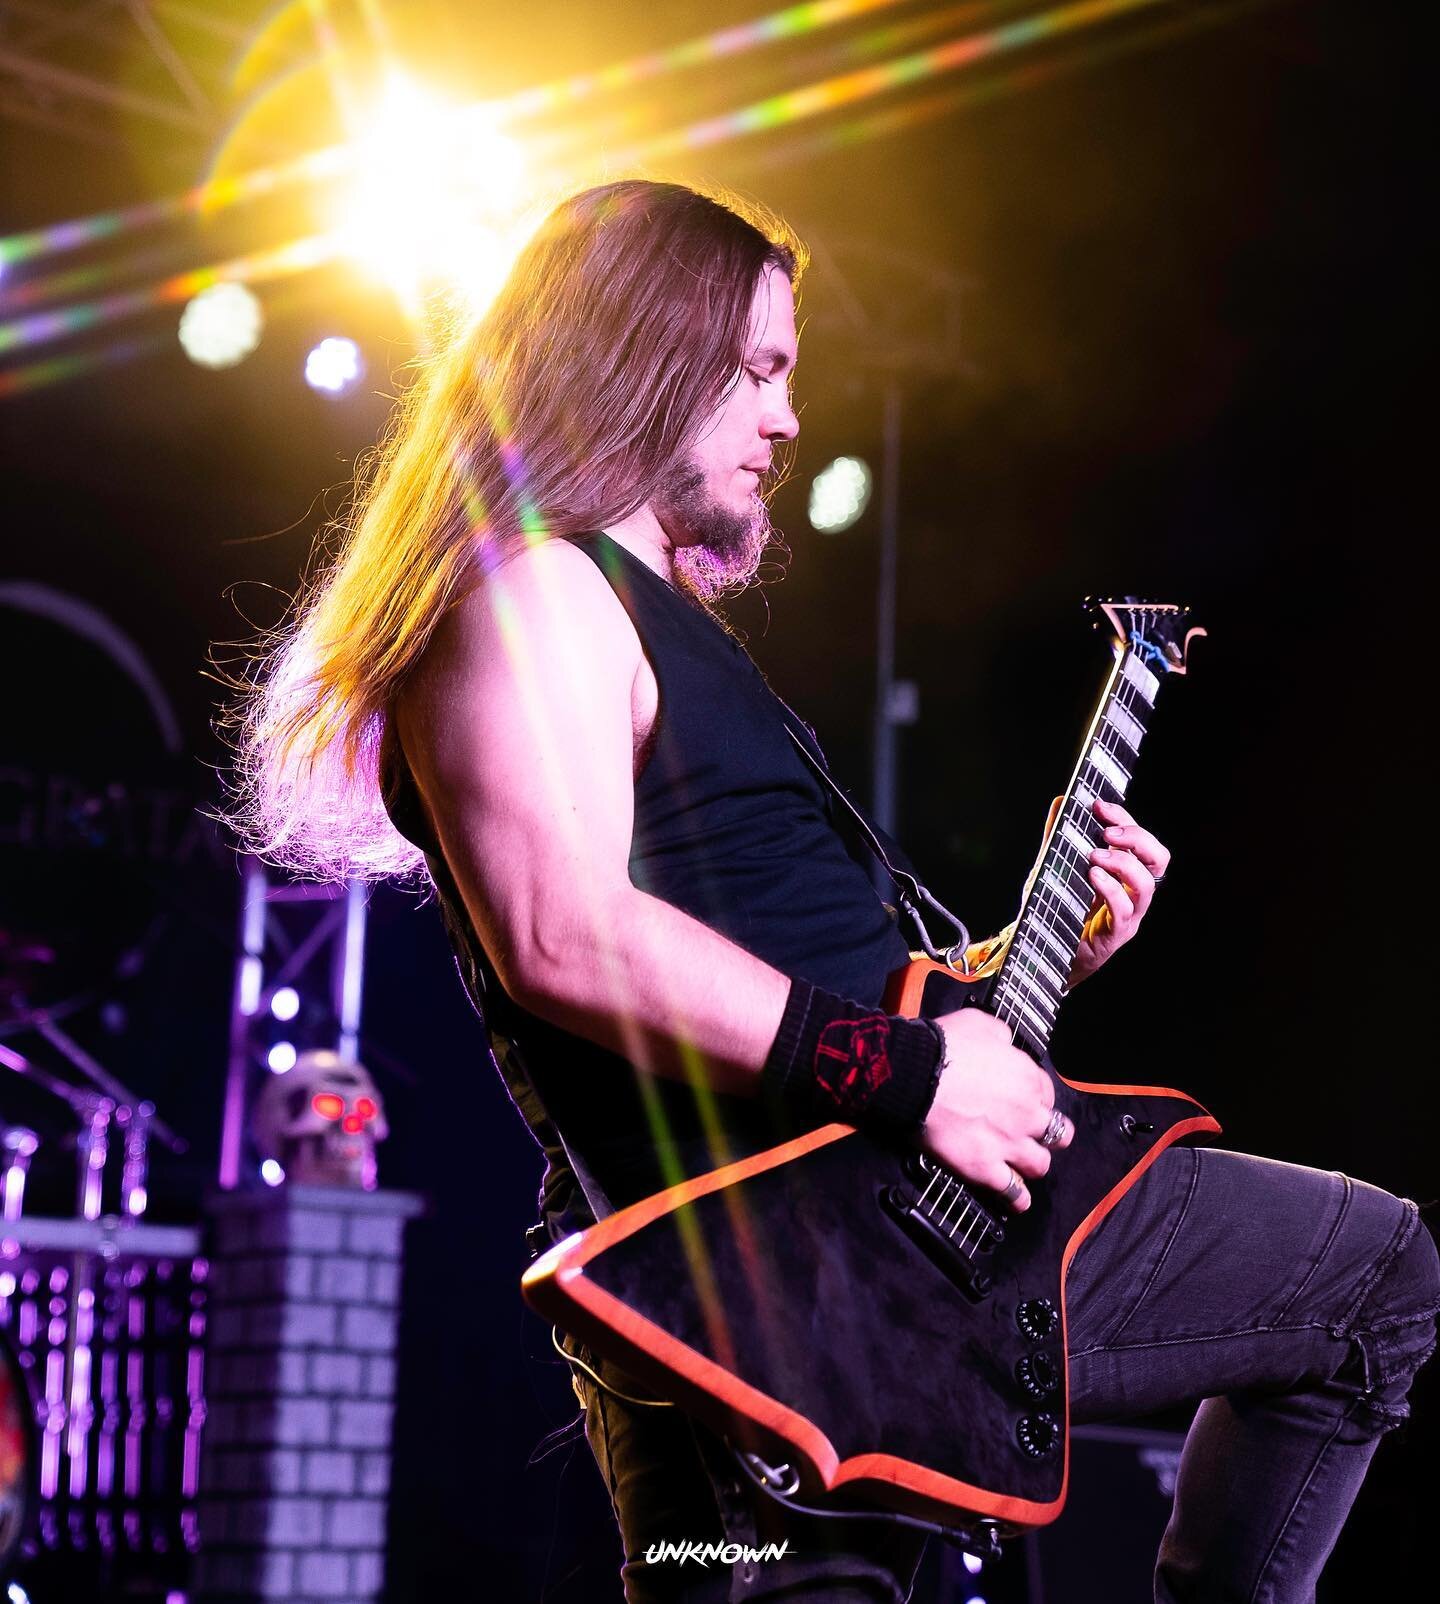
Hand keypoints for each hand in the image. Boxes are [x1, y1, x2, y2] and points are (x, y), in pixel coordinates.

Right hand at [919, 1009, 1072, 1211]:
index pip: (1048, 1094)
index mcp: (1028, 1079)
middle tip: (1033, 1134)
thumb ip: (1001, 1036)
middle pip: (1056, 1133)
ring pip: (1040, 1164)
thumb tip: (1005, 1044)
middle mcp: (1027, 1113)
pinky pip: (1013, 1191)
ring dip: (1033, 1164)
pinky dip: (1017, 1197)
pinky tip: (1017, 1199)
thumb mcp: (981, 1023)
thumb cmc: (944, 1046)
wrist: (915, 1074)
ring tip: (1022, 1165)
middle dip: (1047, 1134)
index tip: (1026, 1102)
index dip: (1037, 1099)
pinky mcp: (985, 1166)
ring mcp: (1009, 1143)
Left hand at [1068, 798, 1170, 985]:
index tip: (1098, 805)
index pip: (1140, 839)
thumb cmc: (1055, 911)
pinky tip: (1092, 877)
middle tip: (1106, 832)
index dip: (1125, 818)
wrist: (1043, 955)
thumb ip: (1058, 838)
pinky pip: (1124, 910)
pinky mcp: (1115, 934)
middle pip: (1159, 858)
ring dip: (1123, 863)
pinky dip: (1110, 889)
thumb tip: (1061, 801)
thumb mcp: (1053, 868)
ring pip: (1147, 884)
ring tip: (1095, 856)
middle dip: (1136, 838)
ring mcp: (1128, 914)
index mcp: (1123, 872)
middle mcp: (1132, 892)